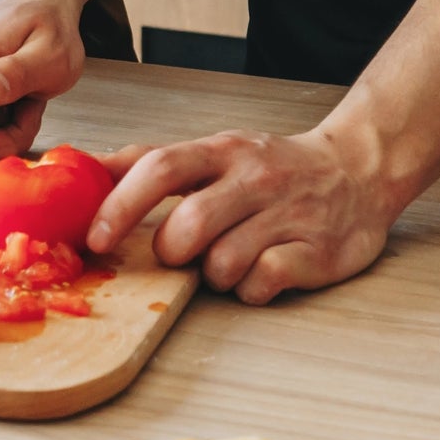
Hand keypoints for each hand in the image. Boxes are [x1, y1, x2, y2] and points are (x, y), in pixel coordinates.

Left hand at [87, 125, 402, 303]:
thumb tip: (82, 167)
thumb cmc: (271, 167)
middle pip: (189, 223)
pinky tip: (259, 272)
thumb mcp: (212, 152)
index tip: (94, 238)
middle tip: (177, 252)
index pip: (159, 167)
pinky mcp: (316, 252)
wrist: (357, 169)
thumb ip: (151, 163)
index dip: (120, 204)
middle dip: (171, 250)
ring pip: (224, 262)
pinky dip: (251, 289)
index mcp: (220, 151)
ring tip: (227, 257)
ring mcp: (286, 214)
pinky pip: (263, 284)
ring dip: (213, 273)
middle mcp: (252, 178)